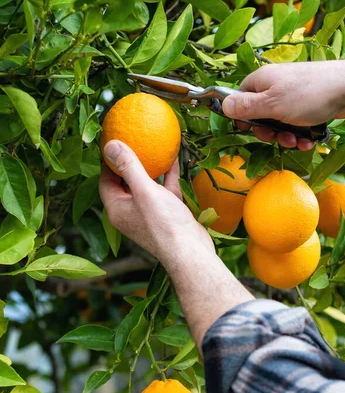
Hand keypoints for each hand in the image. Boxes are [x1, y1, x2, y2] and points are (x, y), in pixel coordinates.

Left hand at [99, 140, 213, 265]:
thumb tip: (110, 144)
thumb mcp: (144, 191)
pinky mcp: (167, 214)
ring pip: (146, 186)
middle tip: (132, 140)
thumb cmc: (164, 224)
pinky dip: (167, 176)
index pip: (106, 181)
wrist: (190, 252)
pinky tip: (173, 159)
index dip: (108, 161)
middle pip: (124, 183)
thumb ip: (128, 167)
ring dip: (149, 167)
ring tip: (151, 146)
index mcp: (117, 209)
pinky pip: (163, 191)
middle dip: (128, 162)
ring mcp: (149, 214)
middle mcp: (130, 212)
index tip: (113, 141)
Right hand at [222, 60, 344, 150]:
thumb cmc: (308, 94)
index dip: (242, 117)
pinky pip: (296, 123)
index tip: (249, 130)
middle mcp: (275, 86)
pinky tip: (309, 139)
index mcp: (261, 81)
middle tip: (277, 138)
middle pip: (260, 115)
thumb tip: (222, 104)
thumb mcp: (272, 104)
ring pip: (279, 123)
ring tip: (298, 141)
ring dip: (286, 137)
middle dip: (269, 132)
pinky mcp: (307, 104)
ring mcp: (292, 95)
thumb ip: (246, 106)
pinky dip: (301, 134)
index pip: (240, 98)